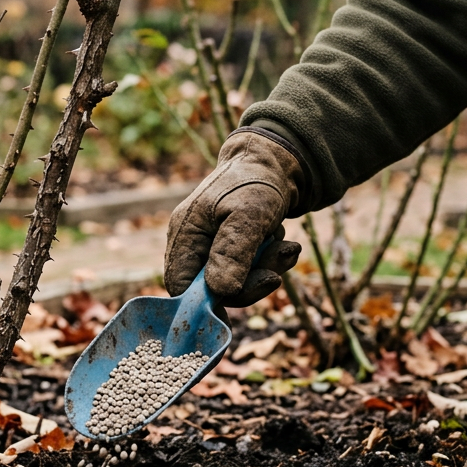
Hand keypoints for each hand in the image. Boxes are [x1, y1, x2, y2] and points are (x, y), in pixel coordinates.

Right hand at [166, 130, 304, 306]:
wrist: (277, 163)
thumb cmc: (257, 182)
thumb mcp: (247, 215)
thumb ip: (232, 253)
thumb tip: (221, 292)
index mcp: (185, 234)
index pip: (180, 287)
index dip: (204, 304)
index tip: (240, 303)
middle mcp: (192, 244)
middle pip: (210, 290)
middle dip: (249, 284)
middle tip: (277, 272)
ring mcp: (211, 247)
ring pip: (234, 283)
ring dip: (265, 270)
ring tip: (287, 247)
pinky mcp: (231, 249)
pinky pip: (247, 272)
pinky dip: (269, 263)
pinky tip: (283, 244)